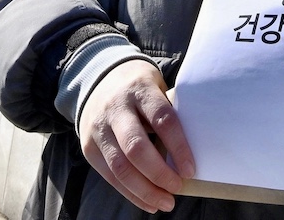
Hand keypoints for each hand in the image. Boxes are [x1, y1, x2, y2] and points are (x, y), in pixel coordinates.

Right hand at [78, 58, 195, 212]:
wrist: (98, 80)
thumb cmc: (140, 89)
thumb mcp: (157, 87)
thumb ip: (168, 112)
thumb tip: (194, 149)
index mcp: (140, 89)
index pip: (162, 119)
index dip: (178, 146)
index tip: (191, 169)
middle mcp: (116, 108)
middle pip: (136, 147)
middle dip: (159, 174)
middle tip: (178, 188)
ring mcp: (99, 128)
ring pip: (120, 166)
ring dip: (145, 190)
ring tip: (166, 202)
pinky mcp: (88, 147)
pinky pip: (109, 176)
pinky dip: (130, 194)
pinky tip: (148, 203)